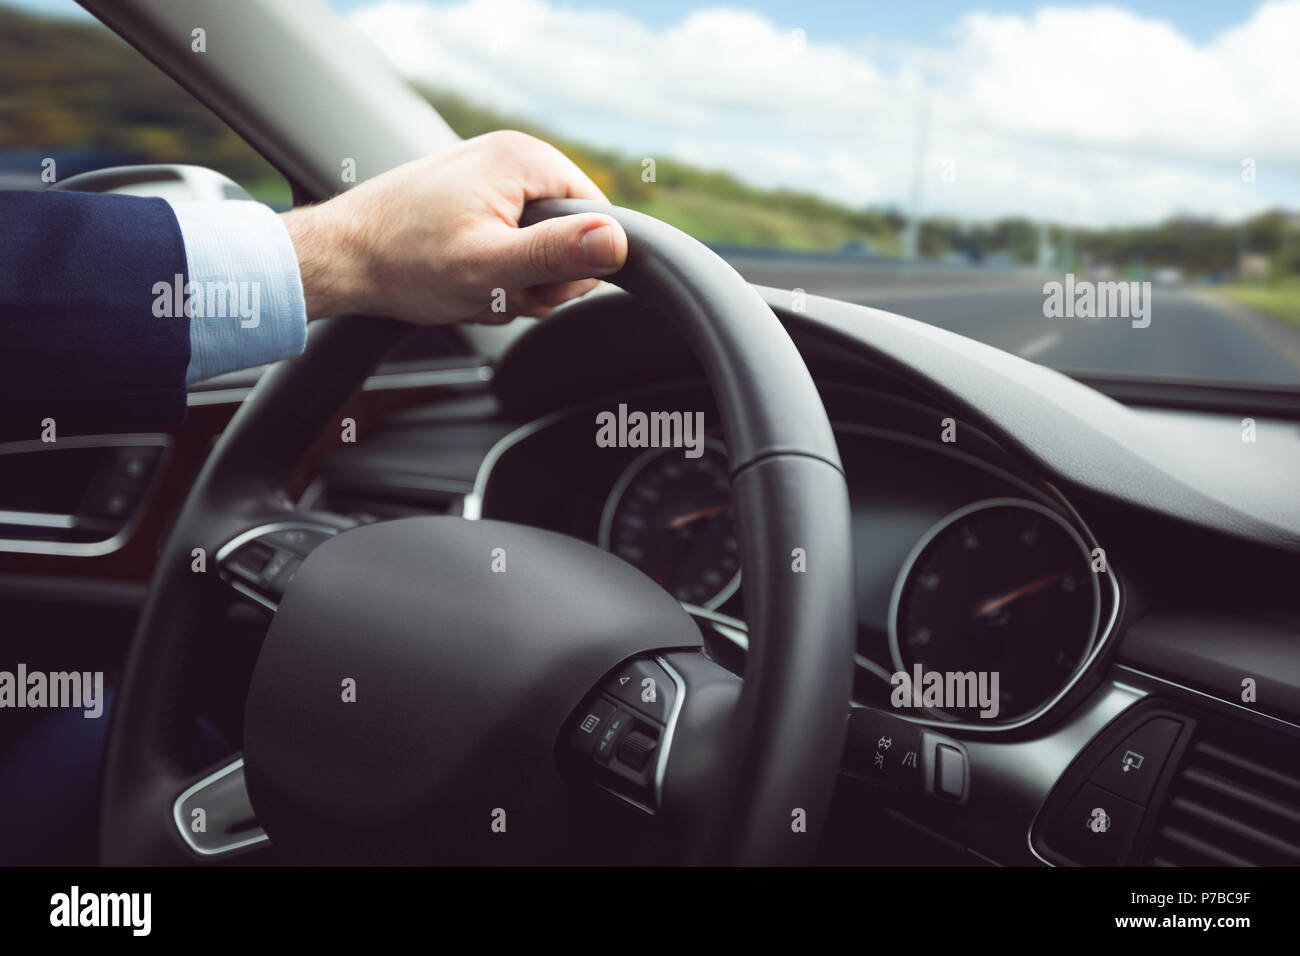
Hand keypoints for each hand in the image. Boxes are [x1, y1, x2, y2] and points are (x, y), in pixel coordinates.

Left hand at [279, 130, 628, 324]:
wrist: (338, 260)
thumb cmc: (402, 261)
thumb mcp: (488, 267)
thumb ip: (556, 254)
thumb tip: (617, 243)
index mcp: (524, 159)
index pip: (600, 219)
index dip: (576, 266)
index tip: (533, 284)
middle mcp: (511, 159)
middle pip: (570, 239)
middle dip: (538, 280)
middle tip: (495, 291)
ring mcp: (491, 180)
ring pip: (539, 251)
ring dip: (512, 285)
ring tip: (471, 288)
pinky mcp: (474, 201)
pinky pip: (510, 248)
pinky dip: (492, 277)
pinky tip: (461, 283)